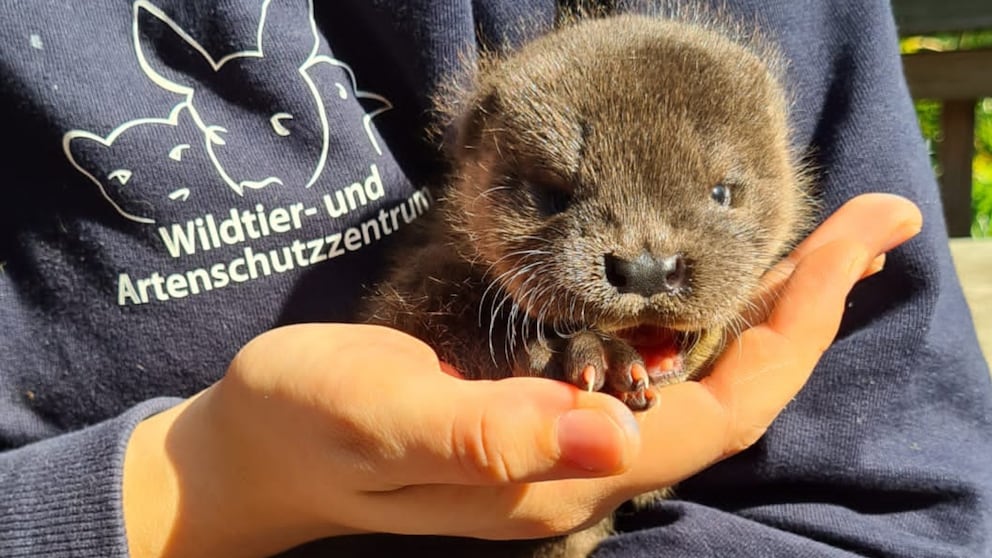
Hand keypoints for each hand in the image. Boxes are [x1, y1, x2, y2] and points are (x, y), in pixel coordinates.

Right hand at [123, 193, 921, 556]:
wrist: (256, 452)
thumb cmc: (307, 426)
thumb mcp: (380, 420)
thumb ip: (491, 438)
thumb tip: (618, 431)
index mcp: (556, 476)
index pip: (713, 415)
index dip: (789, 337)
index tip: (844, 252)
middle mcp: (580, 468)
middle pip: (728, 397)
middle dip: (804, 313)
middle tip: (866, 225)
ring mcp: (564, 445)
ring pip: (699, 385)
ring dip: (766, 314)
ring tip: (819, 243)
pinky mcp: (542, 417)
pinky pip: (652, 373)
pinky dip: (702, 321)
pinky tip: (715, 279)